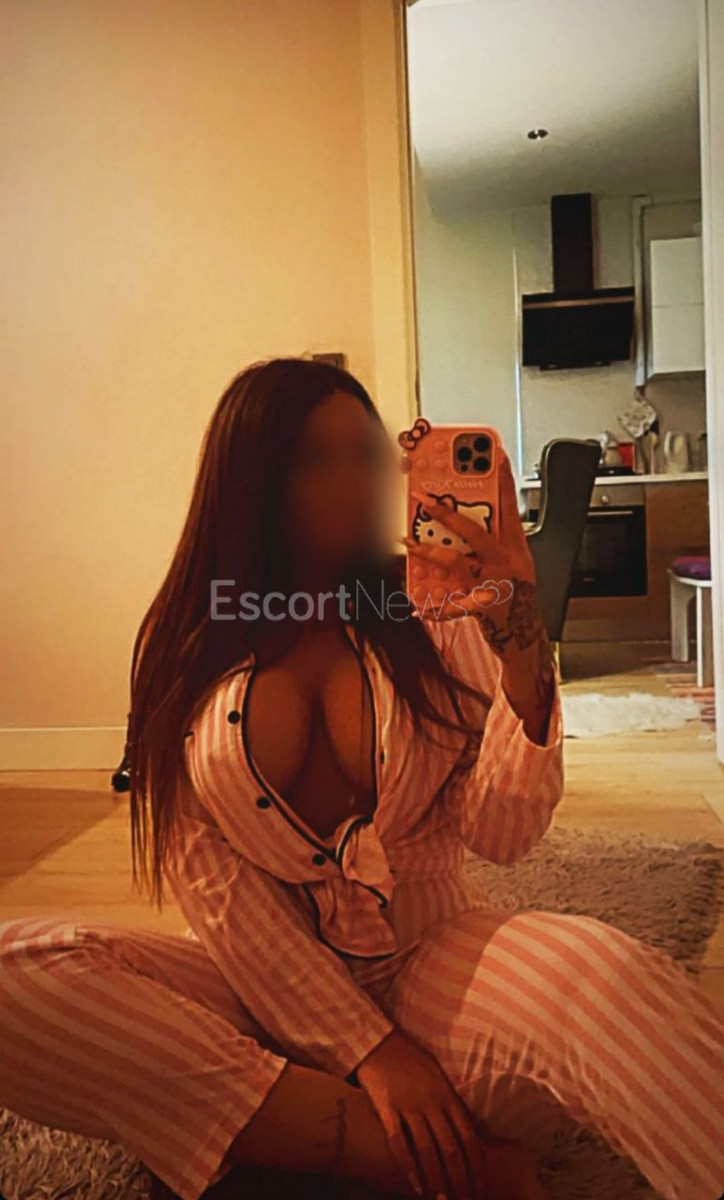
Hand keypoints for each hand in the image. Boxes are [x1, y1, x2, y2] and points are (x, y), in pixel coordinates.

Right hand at [356, 1030, 487, 1198]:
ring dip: (437, 1180)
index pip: (468, 1137)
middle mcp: (432, 1103)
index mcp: (448, 1095)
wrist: (379, 1042)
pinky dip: (408, 1167)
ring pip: (427, 1150)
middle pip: (450, 1149)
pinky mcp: (387, 1108)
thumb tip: (469, 1128)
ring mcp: (409, 1106)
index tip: (479, 1187)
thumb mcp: (439, 1075)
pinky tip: (416, 1186)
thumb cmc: (411, 1059)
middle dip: (460, 1180)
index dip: (476, 1165)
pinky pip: (399, 1143)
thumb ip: (452, 1102)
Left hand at [402, 452, 537, 636]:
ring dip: (428, 551)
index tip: (496, 456)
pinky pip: (452, 607)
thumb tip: (462, 518)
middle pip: (476, 531)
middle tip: (423, 499)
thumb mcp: (513, 563)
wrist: (525, 637)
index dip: (503, 481)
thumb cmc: (514, 596)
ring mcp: (495, 585)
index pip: (510, 507)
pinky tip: (418, 607)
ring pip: (457, 561)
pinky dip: (434, 608)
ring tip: (407, 541)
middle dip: (447, 514)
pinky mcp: (483, 609)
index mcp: (516, 547)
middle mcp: (507, 562)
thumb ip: (494, 541)